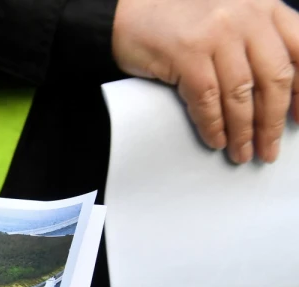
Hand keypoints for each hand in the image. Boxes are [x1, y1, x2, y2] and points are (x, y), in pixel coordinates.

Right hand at [112, 0, 298, 162]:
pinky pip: (207, 99)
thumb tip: (278, 95)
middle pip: (274, 78)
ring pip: (241, 94)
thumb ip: (256, 43)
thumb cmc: (179, 19)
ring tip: (242, 153)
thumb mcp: (231, 19)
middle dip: (273, 122)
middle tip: (269, 149)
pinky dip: (213, 125)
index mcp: (265, 7)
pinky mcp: (186, 52)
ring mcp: (216, 33)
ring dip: (243, 131)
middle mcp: (246, 16)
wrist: (128, 12)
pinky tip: (216, 140)